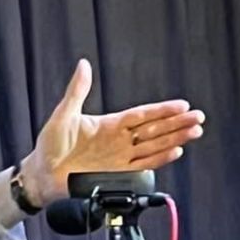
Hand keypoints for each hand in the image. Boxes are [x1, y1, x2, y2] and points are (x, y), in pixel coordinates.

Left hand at [20, 59, 204, 206]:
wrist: (41, 174)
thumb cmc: (48, 146)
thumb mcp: (63, 115)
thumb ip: (77, 91)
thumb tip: (82, 65)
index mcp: (109, 124)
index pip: (142, 114)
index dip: (161, 110)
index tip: (182, 105)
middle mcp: (118, 141)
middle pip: (154, 130)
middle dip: (176, 124)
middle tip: (198, 118)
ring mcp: (119, 158)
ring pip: (153, 146)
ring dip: (174, 139)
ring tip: (194, 132)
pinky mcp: (116, 174)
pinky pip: (142, 165)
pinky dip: (159, 159)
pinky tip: (175, 151)